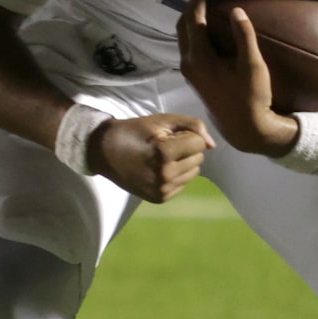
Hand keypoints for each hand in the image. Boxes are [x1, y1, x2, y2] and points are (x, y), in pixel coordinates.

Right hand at [90, 111, 211, 202]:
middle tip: (162, 146)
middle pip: (199, 158)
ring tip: (161, 158)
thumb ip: (192, 126)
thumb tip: (213, 145)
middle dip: (186, 149)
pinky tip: (158, 170)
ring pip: (194, 172)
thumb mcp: (162, 120)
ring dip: (183, 163)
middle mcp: (165, 175)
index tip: (166, 136)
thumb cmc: (135, 132)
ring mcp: (162, 189)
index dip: (185, 136)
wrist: (104, 152)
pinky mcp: (160, 198)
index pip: (199, 144)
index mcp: (164, 153)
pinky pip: (183, 184)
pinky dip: (175, 175)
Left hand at [178, 0, 297, 156]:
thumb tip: (236, 10)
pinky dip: (194, 31)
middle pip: (182, 25)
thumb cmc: (251, 96)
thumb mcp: (252, 65)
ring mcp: (188, 70)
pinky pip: (188, 46)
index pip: (192, 20)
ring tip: (210, 6)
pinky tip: (209, 28)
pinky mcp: (193, 76)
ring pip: (183, 36)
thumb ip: (244, 36)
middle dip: (193, 6)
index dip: (200, 0)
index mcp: (198, 58)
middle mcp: (187, 63)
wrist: (243, 127)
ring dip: (192, 19)